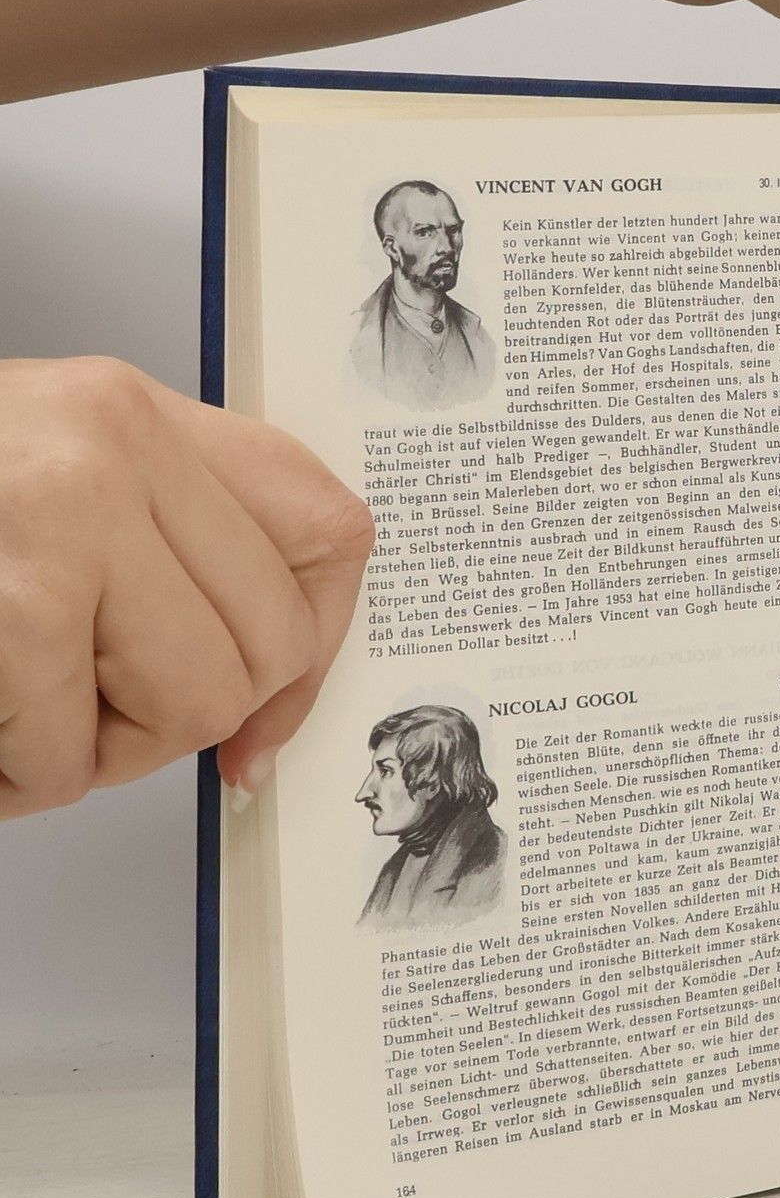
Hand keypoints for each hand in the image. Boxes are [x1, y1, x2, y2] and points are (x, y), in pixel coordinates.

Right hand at [0, 358, 374, 816]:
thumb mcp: (50, 485)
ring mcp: (57, 520)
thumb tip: (269, 703)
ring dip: (97, 755)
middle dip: (185, 715)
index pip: (329, 530)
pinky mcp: (8, 606)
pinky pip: (67, 758)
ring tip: (16, 715)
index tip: (270, 708)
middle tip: (91, 709)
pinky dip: (13, 783)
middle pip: (268, 645)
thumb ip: (164, 553)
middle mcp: (109, 449)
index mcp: (133, 414)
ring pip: (192, 709)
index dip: (316, 644)